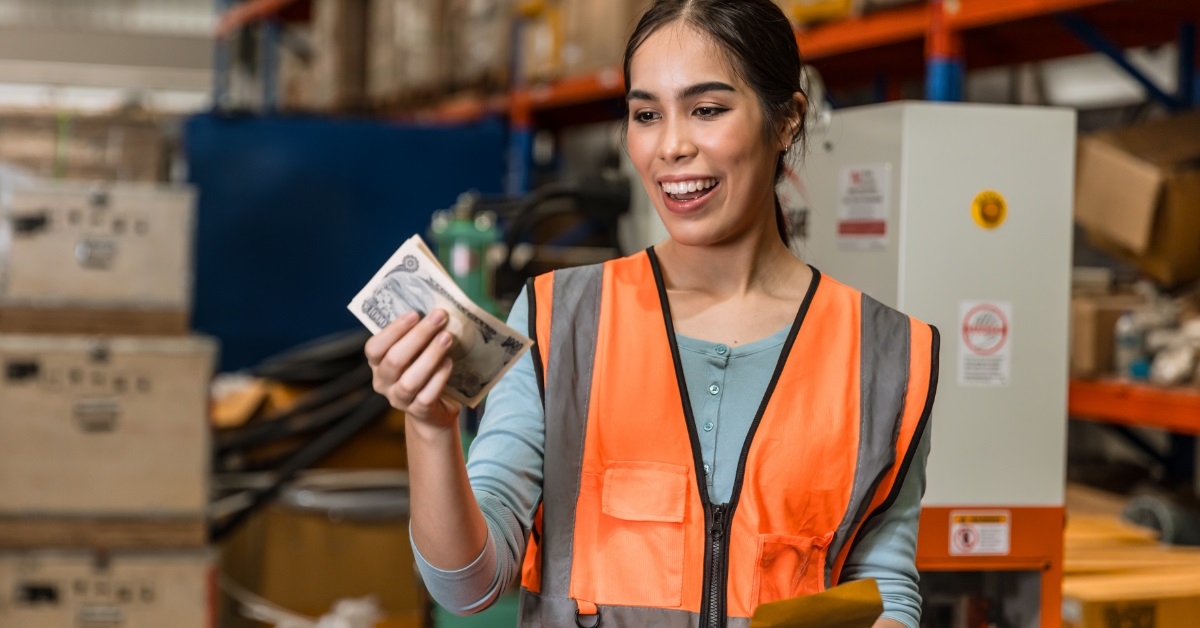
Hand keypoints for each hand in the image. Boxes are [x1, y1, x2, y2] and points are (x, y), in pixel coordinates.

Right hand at [365, 308, 460, 429]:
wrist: (435, 408)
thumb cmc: (424, 370)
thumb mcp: (415, 353)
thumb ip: (417, 335)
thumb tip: (435, 310)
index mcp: (377, 364)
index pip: (374, 348)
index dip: (393, 330)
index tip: (415, 313)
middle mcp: (383, 382)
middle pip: (394, 360)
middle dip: (418, 336)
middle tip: (439, 318)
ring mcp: (399, 399)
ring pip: (410, 380)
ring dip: (430, 356)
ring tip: (447, 338)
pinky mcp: (419, 411)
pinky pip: (427, 395)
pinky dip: (439, 377)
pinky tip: (449, 362)